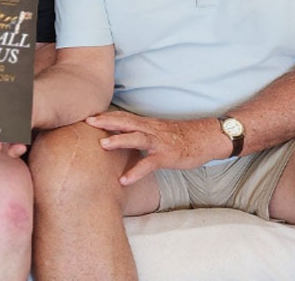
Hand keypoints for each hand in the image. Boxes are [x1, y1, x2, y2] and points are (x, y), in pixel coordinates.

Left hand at [84, 111, 219, 185]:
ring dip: (119, 140)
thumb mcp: (159, 130)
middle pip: (126, 122)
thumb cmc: (182, 136)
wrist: (206, 138)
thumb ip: (142, 131)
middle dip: (106, 121)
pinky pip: (149, 164)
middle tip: (88, 121)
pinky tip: (124, 180)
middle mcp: (151, 130)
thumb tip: (124, 135)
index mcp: (147, 124)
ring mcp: (159, 142)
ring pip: (137, 138)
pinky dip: (136, 171)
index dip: (107, 115)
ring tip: (102, 145)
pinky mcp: (167, 156)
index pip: (124, 116)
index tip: (89, 114)